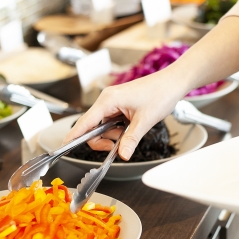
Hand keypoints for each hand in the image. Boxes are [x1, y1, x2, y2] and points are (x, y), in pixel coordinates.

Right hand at [63, 68, 187, 159]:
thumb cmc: (160, 94)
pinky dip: (117, 130)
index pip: (85, 121)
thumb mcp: (145, 121)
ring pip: (102, 126)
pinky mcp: (119, 104)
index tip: (65, 146)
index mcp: (108, 100)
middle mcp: (107, 100)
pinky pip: (110, 121)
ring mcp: (112, 102)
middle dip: (102, 140)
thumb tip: (122, 155)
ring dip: (112, 135)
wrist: (173, 83)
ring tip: (129, 133)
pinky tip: (129, 128)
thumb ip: (131, 139)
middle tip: (117, 147)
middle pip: (92, 126)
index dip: (74, 135)